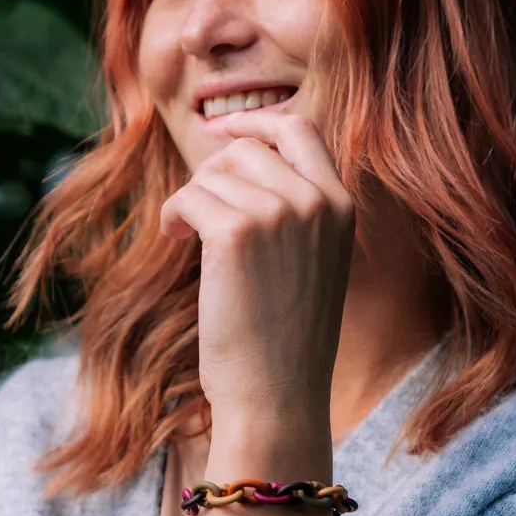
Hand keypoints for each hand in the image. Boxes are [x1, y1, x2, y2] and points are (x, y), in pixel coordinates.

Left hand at [160, 112, 355, 423]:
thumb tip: (237, 156)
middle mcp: (317, 201)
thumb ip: (294, 210)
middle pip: (246, 149)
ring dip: (192, 201)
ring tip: (188, 236)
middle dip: (213, 175)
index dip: (256, 121)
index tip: (223, 131)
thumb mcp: (312, 261)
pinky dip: (173, 214)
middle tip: (199, 215)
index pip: (300, 128)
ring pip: (213, 174)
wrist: (276, 394)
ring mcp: (279, 213)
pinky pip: (189, 197)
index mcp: (342, 205)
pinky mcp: (236, 233)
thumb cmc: (284, 336)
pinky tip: (175, 238)